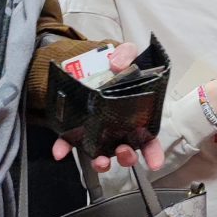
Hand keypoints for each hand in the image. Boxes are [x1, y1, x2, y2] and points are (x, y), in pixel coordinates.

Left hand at [51, 42, 164, 172]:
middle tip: (124, 152)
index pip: (148, 138)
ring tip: (100, 161)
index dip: (153, 152)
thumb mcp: (122, 53)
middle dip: (127, 157)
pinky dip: (64, 147)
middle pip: (127, 150)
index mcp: (134, 114)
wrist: (80, 60)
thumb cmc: (109, 63)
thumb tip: (118, 63)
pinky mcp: (75, 128)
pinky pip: (69, 142)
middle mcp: (117, 128)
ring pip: (102, 153)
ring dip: (102, 161)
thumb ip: (126, 54)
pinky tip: (60, 151)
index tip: (155, 163)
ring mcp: (96, 130)